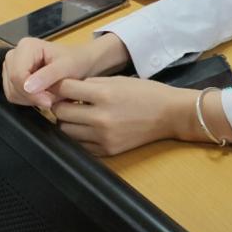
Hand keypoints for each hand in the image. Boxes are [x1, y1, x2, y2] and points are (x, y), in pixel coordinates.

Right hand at [2, 37, 104, 108]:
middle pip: (13, 85)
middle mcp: (15, 54)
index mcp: (26, 46)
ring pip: (13, 93)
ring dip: (32, 99)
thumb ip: (48, 75)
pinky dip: (30, 99)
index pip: (18, 75)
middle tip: (53, 97)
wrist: (82, 62)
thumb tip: (29, 87)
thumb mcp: (68, 66)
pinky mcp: (13, 78)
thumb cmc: (77, 61)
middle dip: (33, 96)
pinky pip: (15, 96)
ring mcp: (12, 67)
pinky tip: (45, 94)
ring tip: (52, 94)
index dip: (30, 92)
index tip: (48, 101)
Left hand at [51, 77, 198, 156]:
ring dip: (67, 122)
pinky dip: (78, 136)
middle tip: (69, 101)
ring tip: (78, 115)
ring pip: (65, 131)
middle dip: (61, 104)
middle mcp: (100, 117)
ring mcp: (102, 137)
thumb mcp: (120, 80)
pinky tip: (88, 128)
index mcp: (105, 94)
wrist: (170, 115)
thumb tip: (67, 89)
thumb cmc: (147, 93)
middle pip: (60, 112)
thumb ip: (92, 84)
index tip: (63, 87)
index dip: (61, 86)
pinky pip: (78, 145)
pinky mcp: (106, 151)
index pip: (66, 89)